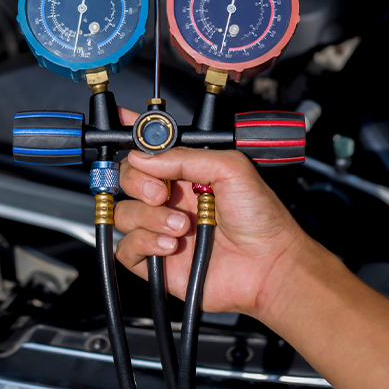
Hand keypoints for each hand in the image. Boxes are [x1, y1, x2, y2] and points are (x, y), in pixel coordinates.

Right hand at [114, 108, 309, 317]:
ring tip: (182, 227)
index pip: (149, 149)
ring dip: (150, 218)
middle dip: (138, 182)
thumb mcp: (231, 169)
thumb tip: (143, 156)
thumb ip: (185, 157)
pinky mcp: (155, 259)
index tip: (119, 122)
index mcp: (185, 172)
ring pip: (124, 213)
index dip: (131, 135)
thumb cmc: (261, 218)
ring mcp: (160, 228)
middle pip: (126, 178)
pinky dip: (144, 243)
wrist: (269, 265)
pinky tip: (171, 246)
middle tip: (162, 194)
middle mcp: (169, 197)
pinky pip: (125, 247)